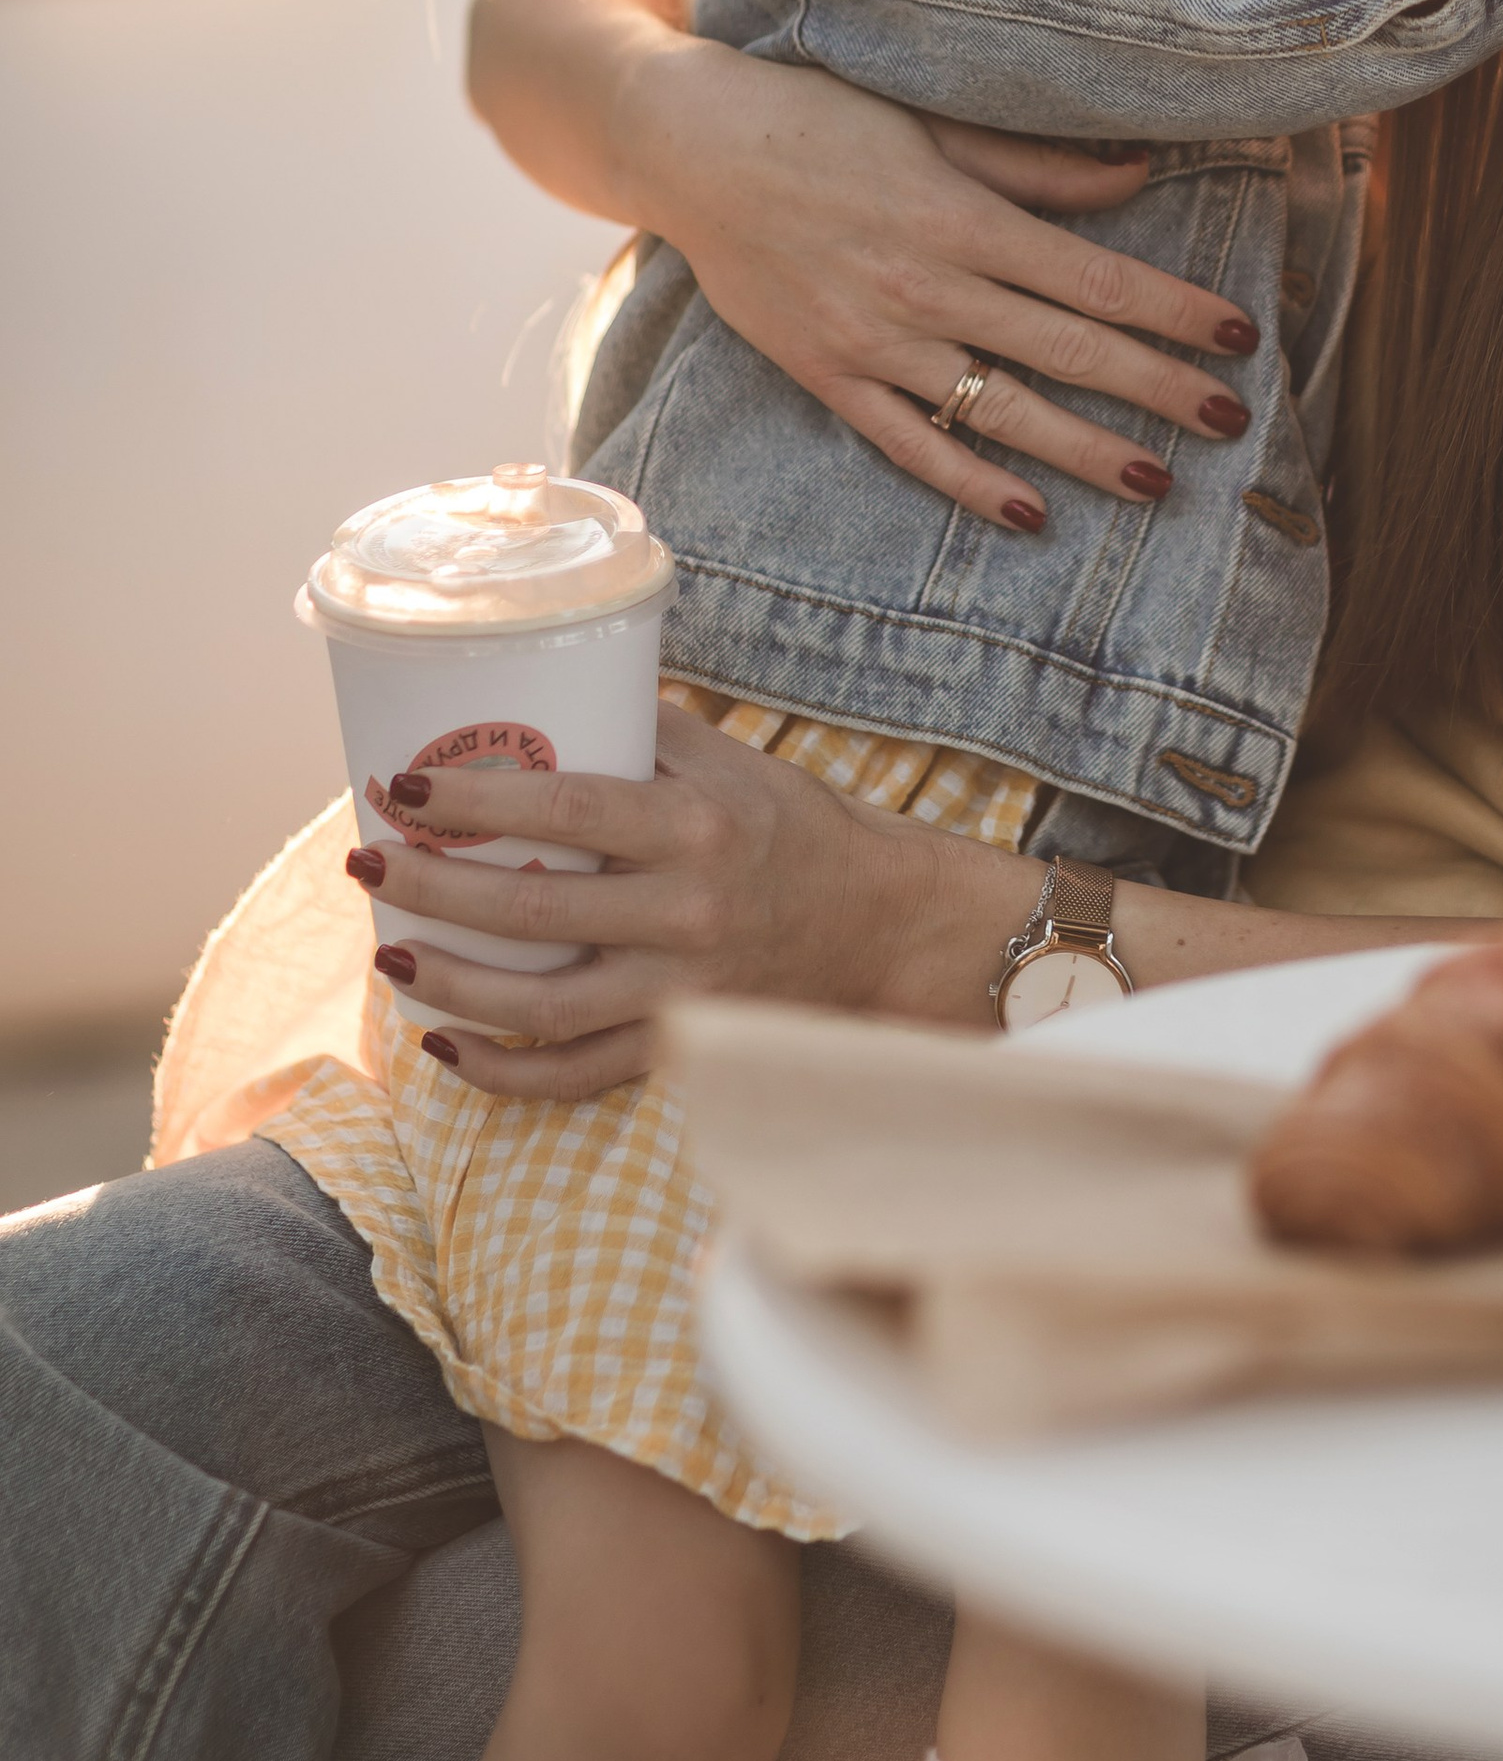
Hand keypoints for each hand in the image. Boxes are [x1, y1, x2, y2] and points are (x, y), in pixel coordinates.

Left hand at [352, 700, 1037, 1098]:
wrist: (877, 924)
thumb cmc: (790, 826)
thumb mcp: (730, 760)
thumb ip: (642, 727)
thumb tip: (540, 684)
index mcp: (693, 828)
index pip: (566, 808)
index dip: (476, 801)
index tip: (405, 786)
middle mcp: (683, 913)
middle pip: (530, 908)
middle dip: (429, 887)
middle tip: (366, 862)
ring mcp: (678, 992)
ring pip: (538, 1006)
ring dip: (448, 983)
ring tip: (388, 951)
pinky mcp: (676, 1045)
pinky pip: (572, 1076)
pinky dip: (500, 1072)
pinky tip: (444, 1047)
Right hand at [619, 42, 1264, 530]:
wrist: (692, 151)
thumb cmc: (820, 119)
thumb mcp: (934, 124)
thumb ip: (1037, 165)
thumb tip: (1140, 176)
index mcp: (963, 217)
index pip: (1094, 278)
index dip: (1172, 310)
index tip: (1236, 334)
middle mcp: (929, 287)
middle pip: (1067, 349)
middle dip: (1157, 389)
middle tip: (1230, 421)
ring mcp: (877, 341)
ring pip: (1002, 409)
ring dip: (1084, 450)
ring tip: (1156, 482)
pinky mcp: (830, 376)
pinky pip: (911, 444)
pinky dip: (971, 483)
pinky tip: (1031, 513)